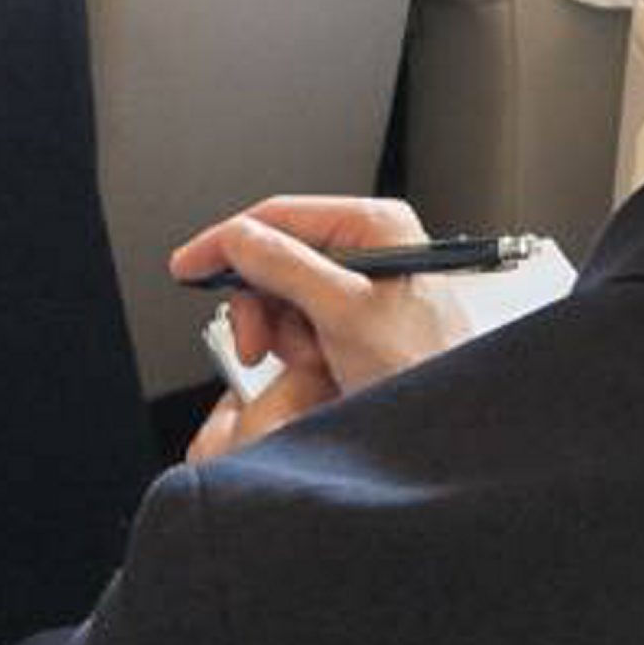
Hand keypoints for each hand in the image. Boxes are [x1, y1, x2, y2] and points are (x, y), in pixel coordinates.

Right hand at [173, 194, 570, 464]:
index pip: (279, 216)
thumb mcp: (344, 314)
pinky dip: (299, 352)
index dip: (227, 242)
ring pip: (284, 299)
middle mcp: (369, 249)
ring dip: (284, 336)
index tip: (189, 266)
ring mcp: (362, 288)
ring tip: (312, 362)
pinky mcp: (355, 324)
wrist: (455, 428)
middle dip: (264, 305)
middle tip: (257, 343)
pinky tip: (321, 369)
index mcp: (375, 227)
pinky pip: (302, 328)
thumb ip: (286, 268)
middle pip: (276, 259)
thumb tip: (237, 239)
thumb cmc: (426, 368)